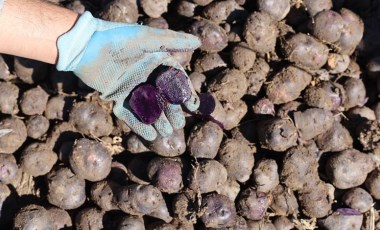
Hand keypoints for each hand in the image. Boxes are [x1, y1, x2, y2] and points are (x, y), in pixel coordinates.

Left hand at [56, 12, 199, 140]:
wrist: (86, 46)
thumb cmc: (118, 39)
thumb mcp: (147, 39)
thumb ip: (172, 41)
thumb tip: (197, 42)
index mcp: (156, 62)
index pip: (176, 81)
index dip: (185, 93)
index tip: (192, 106)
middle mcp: (146, 76)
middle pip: (164, 98)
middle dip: (172, 112)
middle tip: (178, 124)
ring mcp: (131, 88)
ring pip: (149, 108)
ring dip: (158, 121)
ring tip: (167, 133)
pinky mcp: (117, 97)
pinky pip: (130, 114)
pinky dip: (139, 125)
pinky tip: (150, 136)